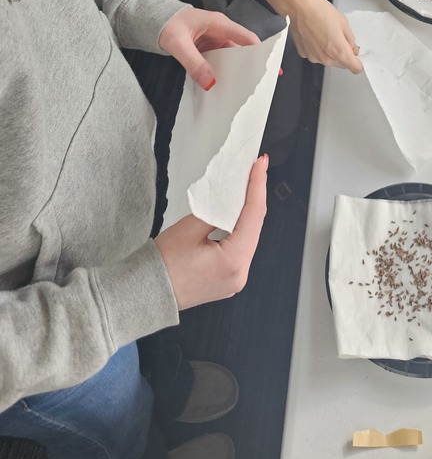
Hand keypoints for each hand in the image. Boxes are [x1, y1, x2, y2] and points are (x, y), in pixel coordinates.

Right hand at [155, 155, 267, 309]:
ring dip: (247, 212)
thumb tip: (230, 197)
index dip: (257, 186)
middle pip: (254, 227)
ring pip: (248, 237)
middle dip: (255, 196)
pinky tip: (237, 213)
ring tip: (248, 186)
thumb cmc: (161, 266)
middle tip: (255, 170)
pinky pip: (239, 249)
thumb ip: (215, 210)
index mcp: (233, 261)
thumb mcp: (189, 228)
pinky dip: (238, 229)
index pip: (253, 215)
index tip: (260, 165)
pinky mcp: (227, 279)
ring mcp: (235, 279)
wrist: (144, 293)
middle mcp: (240, 274)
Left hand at [158, 7, 259, 89]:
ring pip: (231, 57)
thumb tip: (210, 83)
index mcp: (219, 24)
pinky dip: (222, 72)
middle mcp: (221, 31)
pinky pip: (220, 61)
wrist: (153, 18)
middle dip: (249, 66)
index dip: (260, 52)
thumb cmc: (166, 24)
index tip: (268, 69)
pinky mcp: (208, 48)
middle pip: (242, 50)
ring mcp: (215, 40)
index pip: (247, 38)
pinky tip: (223, 85)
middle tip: (257, 85)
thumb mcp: (178, 44)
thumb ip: (194, 63)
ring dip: (235, 71)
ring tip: (242, 89)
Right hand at [285, 0, 362, 72]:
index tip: (357, 56)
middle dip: (344, 55)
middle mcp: (325, 58)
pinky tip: (317, 35)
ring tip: (326, 33)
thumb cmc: (318, 11)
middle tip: (341, 38)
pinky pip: (316, 55)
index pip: (355, 68)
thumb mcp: (343, 22)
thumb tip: (352, 46)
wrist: (298, 7)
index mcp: (339, 51)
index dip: (358, 62)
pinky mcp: (304, 53)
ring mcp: (313, 57)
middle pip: (341, 64)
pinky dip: (318, 48)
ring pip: (328, 60)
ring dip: (330, 51)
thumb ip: (350, 39)